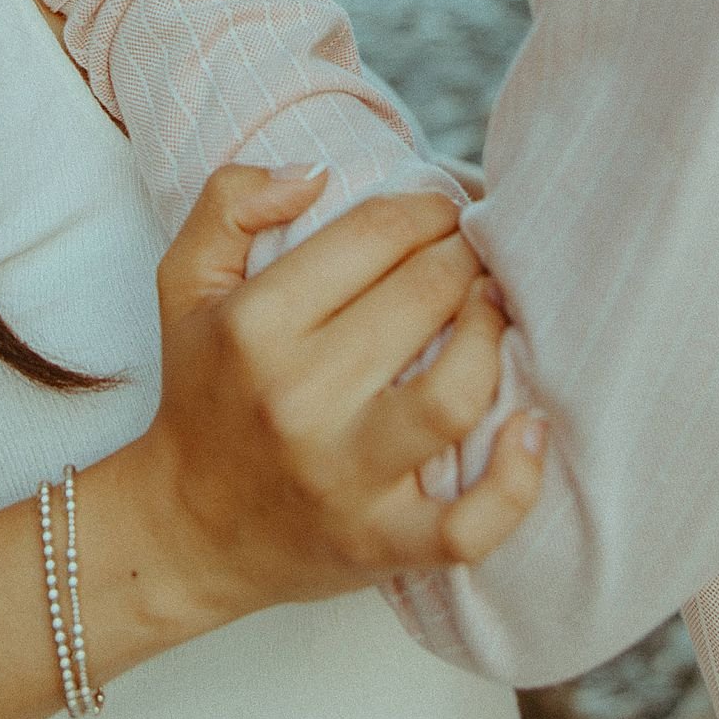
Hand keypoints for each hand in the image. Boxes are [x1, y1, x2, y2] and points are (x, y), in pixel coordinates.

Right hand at [129, 166, 548, 632]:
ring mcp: (344, 476)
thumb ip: (230, 202)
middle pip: (424, 296)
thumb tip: (316, 173)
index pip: (373, 234)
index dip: (428, 206)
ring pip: (455, 392)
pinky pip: (469, 523)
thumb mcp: (184, 283)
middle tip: (477, 252)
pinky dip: (517, 479)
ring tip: (496, 311)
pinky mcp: (380, 545)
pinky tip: (533, 426)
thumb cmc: (203, 390)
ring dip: (494, 335)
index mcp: (254, 326)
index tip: (444, 209)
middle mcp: (298, 398)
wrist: (185, 531)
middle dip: (467, 256)